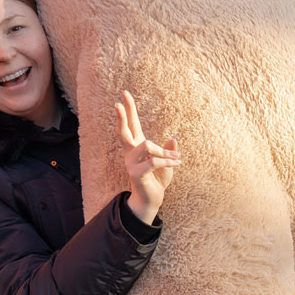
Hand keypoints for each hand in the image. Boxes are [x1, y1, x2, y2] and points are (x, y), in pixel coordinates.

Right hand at [114, 90, 178, 224]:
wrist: (152, 199)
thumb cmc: (158, 179)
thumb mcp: (167, 162)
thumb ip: (169, 151)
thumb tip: (173, 139)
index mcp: (136, 146)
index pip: (131, 125)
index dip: (128, 110)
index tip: (124, 94)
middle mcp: (130, 152)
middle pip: (124, 131)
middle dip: (122, 117)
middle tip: (118, 103)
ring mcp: (131, 163)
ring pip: (147, 145)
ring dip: (165, 152)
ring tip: (177, 159)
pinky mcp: (137, 173)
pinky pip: (153, 161)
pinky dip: (167, 162)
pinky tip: (177, 163)